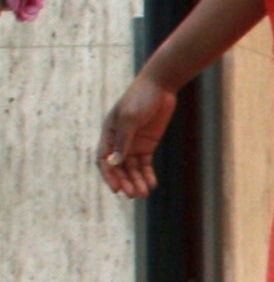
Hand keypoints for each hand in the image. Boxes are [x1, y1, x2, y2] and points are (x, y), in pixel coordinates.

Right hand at [98, 73, 178, 196]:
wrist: (160, 86)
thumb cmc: (140, 98)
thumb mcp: (130, 118)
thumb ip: (123, 140)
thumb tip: (115, 162)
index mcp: (108, 133)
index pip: (104, 160)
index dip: (109, 175)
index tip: (117, 189)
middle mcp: (118, 141)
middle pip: (119, 167)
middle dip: (125, 181)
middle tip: (134, 195)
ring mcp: (133, 143)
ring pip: (132, 167)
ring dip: (137, 180)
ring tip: (144, 193)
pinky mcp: (147, 143)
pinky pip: (145, 163)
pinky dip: (147, 174)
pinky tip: (152, 184)